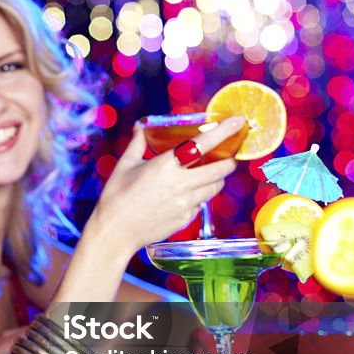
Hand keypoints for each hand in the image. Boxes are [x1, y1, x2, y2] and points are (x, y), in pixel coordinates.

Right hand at [87, 116, 244, 249]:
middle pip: (221, 169)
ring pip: (215, 187)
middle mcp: (180, 184)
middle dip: (229, 161)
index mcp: (165, 165)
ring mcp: (186, 204)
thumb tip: (140, 127)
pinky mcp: (186, 219)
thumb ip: (137, 143)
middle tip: (226, 156)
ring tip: (205, 175)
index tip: (238, 121)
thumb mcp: (125, 165)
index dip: (224, 131)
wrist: (115, 232)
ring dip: (216, 179)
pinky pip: (201, 204)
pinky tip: (185, 195)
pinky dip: (199, 197)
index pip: (203, 144)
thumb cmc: (116, 197)